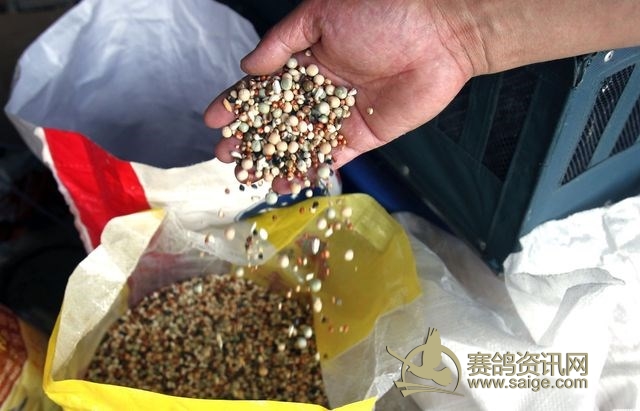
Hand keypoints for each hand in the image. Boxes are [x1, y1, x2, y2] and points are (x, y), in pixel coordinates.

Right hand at [204, 0, 475, 175]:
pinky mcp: (364, 135)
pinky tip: (289, 184)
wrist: (440, 30)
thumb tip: (248, 66)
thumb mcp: (321, 14)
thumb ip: (282, 43)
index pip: (264, 85)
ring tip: (251, 178)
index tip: (213, 120)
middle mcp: (321, 89)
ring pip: (301, 143)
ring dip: (276, 161)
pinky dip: (311, 171)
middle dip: (251, 139)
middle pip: (278, 120)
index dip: (238, 103)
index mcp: (307, 59)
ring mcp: (341, 114)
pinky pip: (332, 156)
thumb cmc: (382, 10)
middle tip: (227, 157)